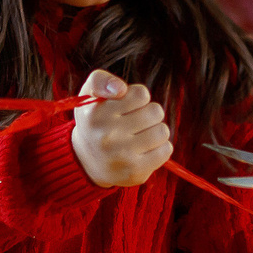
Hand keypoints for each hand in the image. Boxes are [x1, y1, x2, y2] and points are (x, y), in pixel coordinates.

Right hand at [71, 69, 171, 188]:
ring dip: (155, 130)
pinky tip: (145, 149)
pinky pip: (166, 150)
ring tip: (141, 134)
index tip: (127, 105)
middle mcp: (106, 136)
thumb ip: (101, 80)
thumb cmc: (94, 120)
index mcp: (95, 114)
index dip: (138, 97)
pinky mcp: (135, 172)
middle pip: (155, 111)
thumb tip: (121, 88)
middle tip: (135, 121)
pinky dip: (160, 147)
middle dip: (148, 113)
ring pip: (162, 131)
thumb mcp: (89, 94)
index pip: (141, 94)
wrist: (86, 161)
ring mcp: (122, 156)